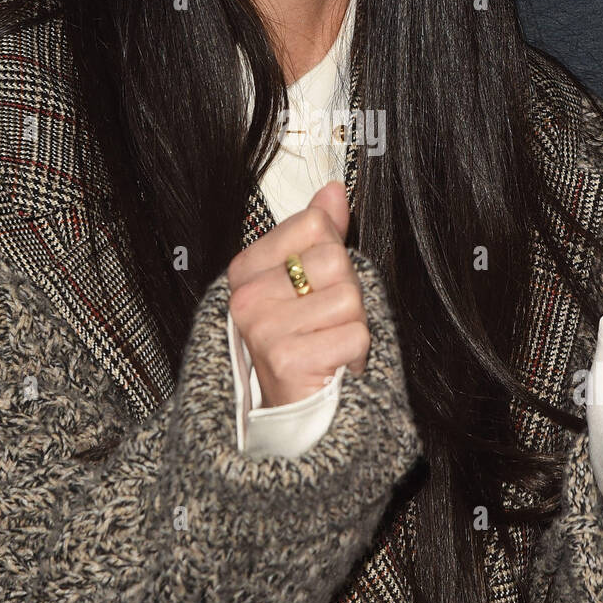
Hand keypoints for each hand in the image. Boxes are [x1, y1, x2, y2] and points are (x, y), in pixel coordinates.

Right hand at [226, 180, 369, 408]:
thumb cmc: (299, 345)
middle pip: (336, 261)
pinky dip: (355, 353)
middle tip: (324, 323)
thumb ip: (318, 232)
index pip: (313, 224)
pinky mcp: (288, 359)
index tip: (314, 288)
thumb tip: (333, 190)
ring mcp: (264, 329)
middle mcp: (247, 299)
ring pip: (349, 298)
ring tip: (327, 344)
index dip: (331, 255)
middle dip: (346, 293)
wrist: (291, 413)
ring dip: (352, 325)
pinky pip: (356, 334)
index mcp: (246, 271)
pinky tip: (332, 365)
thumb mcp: (303, 281)